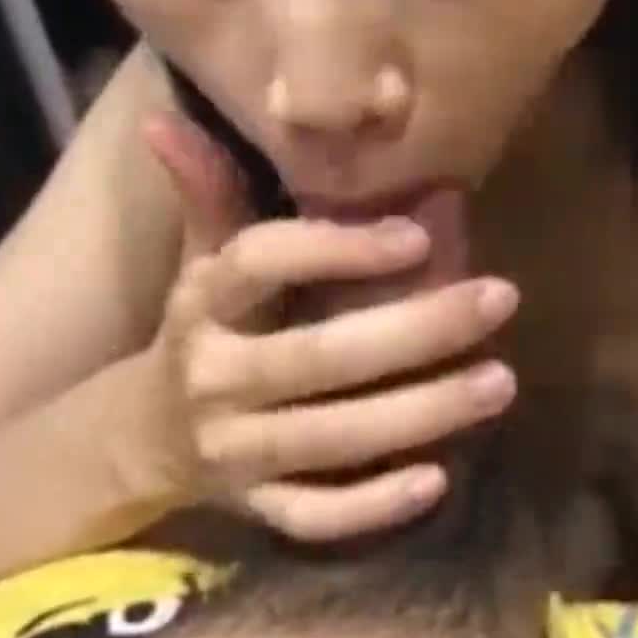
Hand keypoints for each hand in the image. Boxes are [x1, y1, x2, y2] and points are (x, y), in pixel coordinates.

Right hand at [141, 111, 519, 540]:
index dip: (335, 248)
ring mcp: (233, 451)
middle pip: (315, 358)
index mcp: (201, 303)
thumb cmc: (201, 330)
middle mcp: (213, 378)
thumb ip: (210, 193)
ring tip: (500, 381)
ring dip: (419, 413)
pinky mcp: (254, 510)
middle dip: (414, 332)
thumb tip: (167, 120)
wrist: (136, 439)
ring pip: (329, 438)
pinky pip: (314, 517)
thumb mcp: (200, 261)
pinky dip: (372, 507)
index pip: (260, 264)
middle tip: (501, 300)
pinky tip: (439, 479)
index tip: (417, 234)